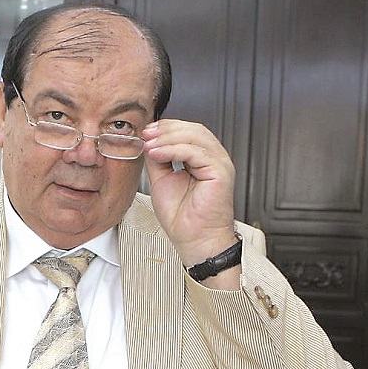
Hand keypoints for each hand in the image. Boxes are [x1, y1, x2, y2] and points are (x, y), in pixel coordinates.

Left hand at [142, 119, 237, 269]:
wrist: (193, 240)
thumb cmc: (182, 218)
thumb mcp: (162, 179)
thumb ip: (158, 158)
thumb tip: (149, 141)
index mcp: (202, 159)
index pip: (188, 131)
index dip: (166, 127)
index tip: (146, 132)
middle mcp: (214, 158)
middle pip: (193, 130)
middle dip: (166, 129)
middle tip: (146, 134)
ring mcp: (220, 164)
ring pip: (195, 136)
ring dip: (167, 138)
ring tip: (149, 145)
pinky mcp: (221, 172)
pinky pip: (196, 152)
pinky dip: (174, 150)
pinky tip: (158, 154)